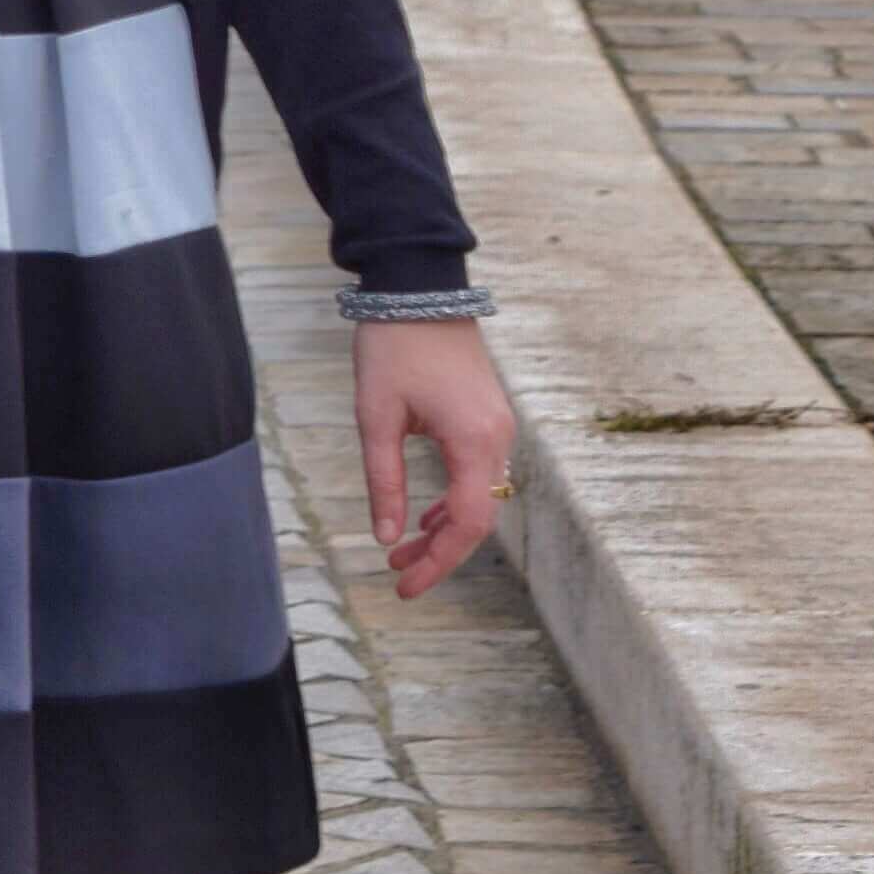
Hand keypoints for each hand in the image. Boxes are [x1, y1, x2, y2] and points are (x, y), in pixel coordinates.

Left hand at [353, 318, 514, 597]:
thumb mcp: (377, 418)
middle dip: (438, 551)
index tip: (405, 585)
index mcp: (474, 441)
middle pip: (477, 518)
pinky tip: (424, 516)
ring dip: (442, 528)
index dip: (439, 561)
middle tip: (397, 574)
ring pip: (477, 497)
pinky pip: (476, 474)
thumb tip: (387, 537)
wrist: (419, 288)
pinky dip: (452, 500)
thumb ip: (384, 481)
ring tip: (401, 552)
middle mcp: (497, 438)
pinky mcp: (486, 417)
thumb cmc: (394, 347)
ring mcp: (497, 427)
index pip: (468, 523)